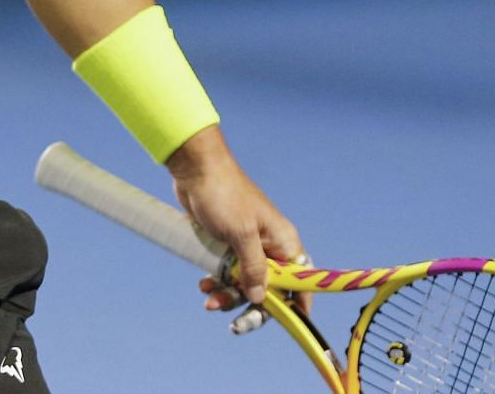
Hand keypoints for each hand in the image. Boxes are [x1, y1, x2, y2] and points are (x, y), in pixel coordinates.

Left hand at [166, 126, 306, 311]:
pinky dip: (217, 282)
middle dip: (251, 305)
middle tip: (235, 323)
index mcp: (283, 241)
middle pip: (269, 288)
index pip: (300, 281)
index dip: (296, 305)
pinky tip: (203, 283)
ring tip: (208, 295)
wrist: (195, 169)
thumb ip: (254, 268)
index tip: (288, 324)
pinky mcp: (227, 244)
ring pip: (244, 283)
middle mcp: (269, 246)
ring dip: (228, 294)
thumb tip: (261, 299)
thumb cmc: (223, 194)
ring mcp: (247, 245)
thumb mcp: (242, 234)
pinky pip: (227, 273)